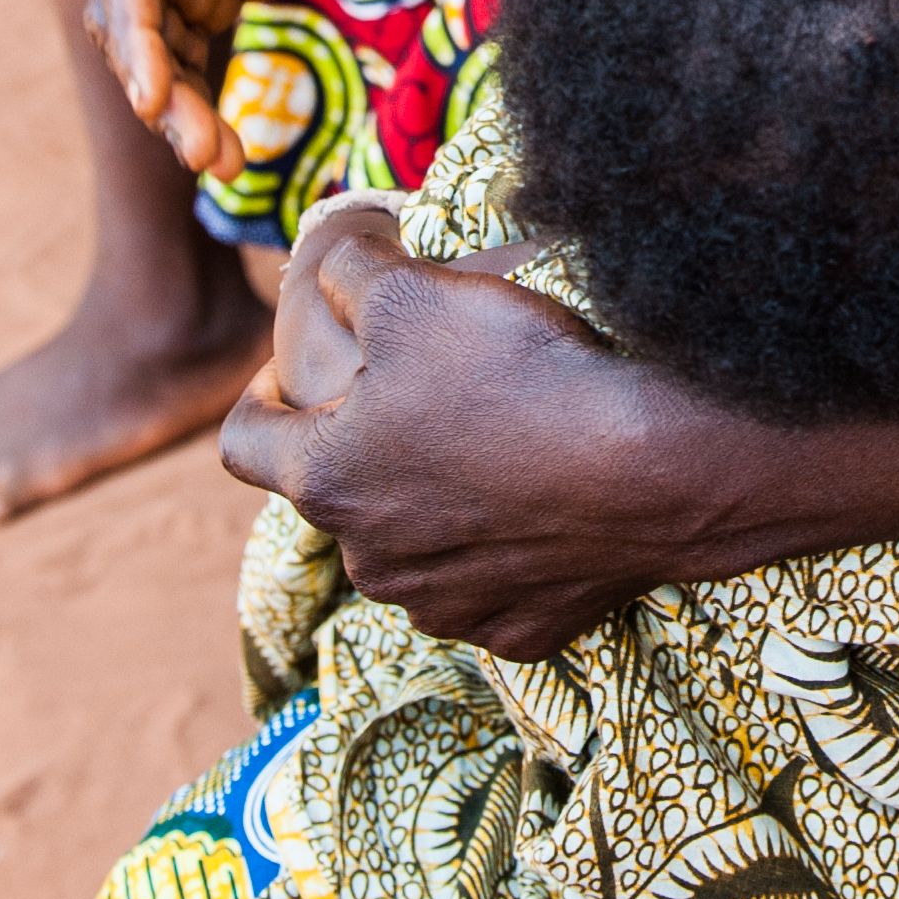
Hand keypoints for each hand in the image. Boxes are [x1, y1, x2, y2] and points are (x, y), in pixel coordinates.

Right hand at [88, 0, 431, 177]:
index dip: (134, 28)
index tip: (153, 94)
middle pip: (131, 9)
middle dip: (158, 81)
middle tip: (199, 149)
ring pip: (158, 40)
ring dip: (179, 102)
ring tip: (219, 162)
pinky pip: (193, 46)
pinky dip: (201, 93)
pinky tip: (224, 145)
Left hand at [222, 211, 686, 648]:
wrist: (655, 465)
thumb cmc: (517, 374)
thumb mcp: (410, 292)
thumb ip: (346, 276)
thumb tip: (325, 266)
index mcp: (325, 481)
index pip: (243, 441)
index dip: (258, 395)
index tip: (289, 371)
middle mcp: (371, 563)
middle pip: (341, 493)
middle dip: (367, 442)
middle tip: (423, 389)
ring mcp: (446, 607)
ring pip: (414, 545)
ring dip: (433, 500)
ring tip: (492, 441)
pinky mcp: (519, 631)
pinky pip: (492, 585)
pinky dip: (504, 547)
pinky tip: (544, 501)